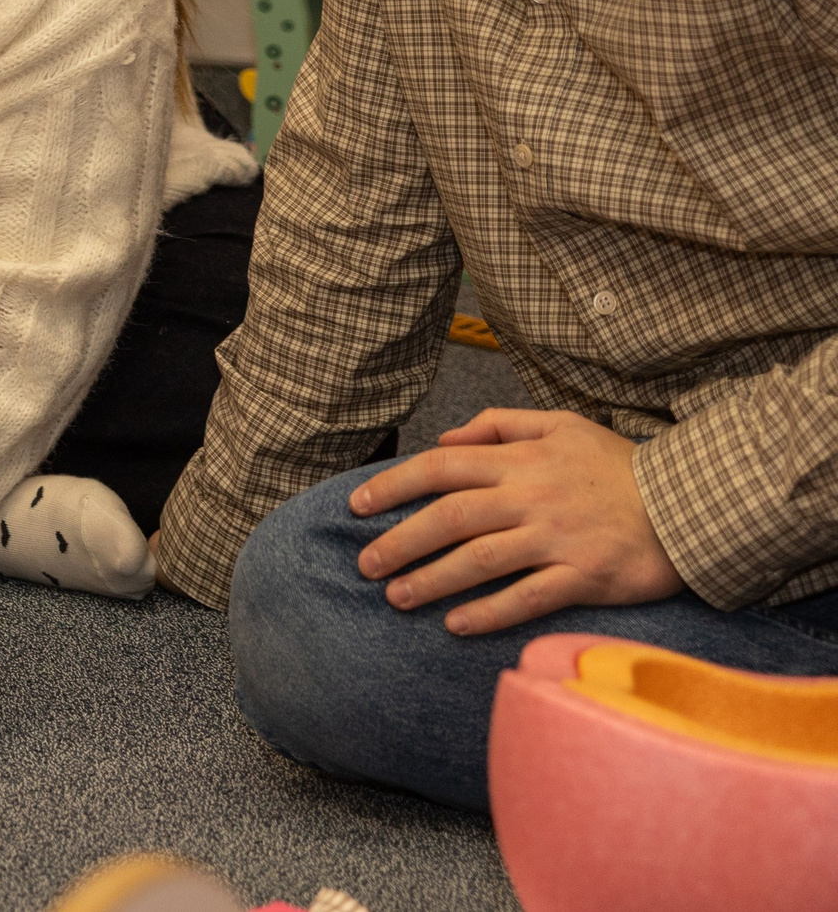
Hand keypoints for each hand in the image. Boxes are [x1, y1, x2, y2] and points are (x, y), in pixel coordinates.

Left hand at [351, 407, 682, 634]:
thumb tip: (444, 440)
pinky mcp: (585, 577)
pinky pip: (527, 598)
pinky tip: (455, 625)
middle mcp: (531, 498)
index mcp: (521, 460)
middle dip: (399, 541)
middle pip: (449, 518)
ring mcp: (557, 539)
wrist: (693, 503)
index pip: (440, 469)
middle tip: (365, 564)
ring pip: (479, 560)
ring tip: (396, 597)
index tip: (357, 507)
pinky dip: (488, 612)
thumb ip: (499, 425)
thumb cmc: (619, 467)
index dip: (393, 486)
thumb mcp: (561, 424)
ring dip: (431, 580)